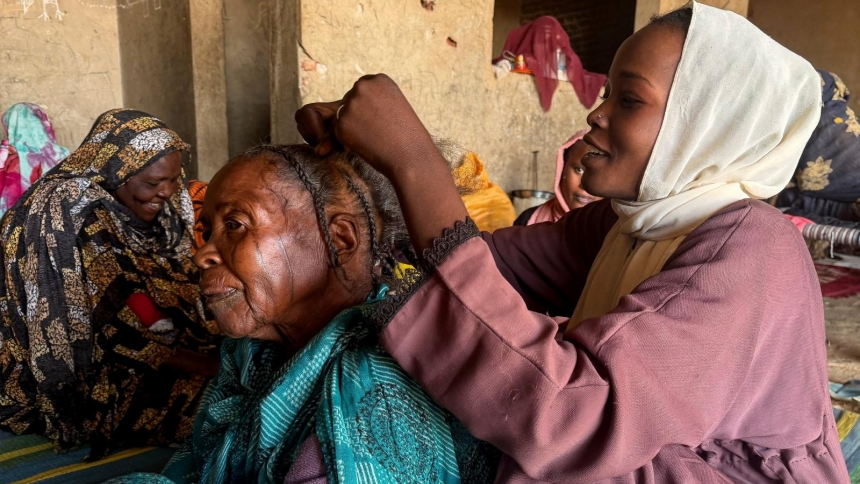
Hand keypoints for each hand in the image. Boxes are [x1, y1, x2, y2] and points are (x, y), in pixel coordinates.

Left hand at [295, 74, 436, 176]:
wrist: (413, 157)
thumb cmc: (408, 139)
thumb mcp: (393, 110)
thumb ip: (369, 103)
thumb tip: (327, 112)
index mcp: (379, 79)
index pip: (361, 93)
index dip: (369, 112)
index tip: (383, 123)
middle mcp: (363, 86)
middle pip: (348, 104)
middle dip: (358, 121)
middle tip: (380, 133)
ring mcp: (351, 103)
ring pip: (342, 119)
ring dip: (354, 132)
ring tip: (378, 139)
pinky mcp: (342, 122)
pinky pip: (337, 135)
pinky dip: (350, 143)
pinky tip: (369, 145)